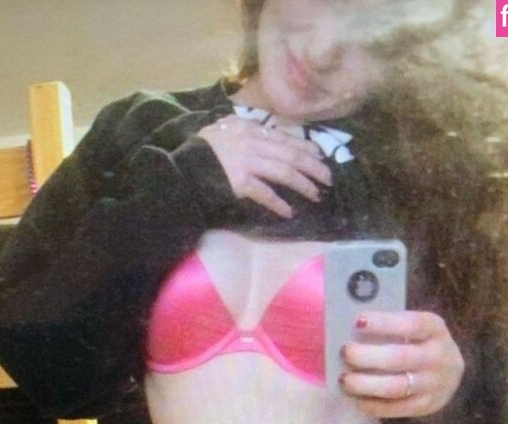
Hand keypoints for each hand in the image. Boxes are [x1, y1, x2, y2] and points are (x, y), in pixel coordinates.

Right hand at [196, 116, 331, 218]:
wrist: (179, 170)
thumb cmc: (199, 153)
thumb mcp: (222, 131)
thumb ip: (243, 130)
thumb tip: (264, 135)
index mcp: (247, 128)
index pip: (283, 137)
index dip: (305, 146)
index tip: (319, 155)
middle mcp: (250, 142)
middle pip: (290, 153)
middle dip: (312, 166)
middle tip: (328, 179)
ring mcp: (245, 161)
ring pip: (283, 171)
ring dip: (303, 184)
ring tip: (315, 194)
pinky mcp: (239, 182)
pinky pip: (264, 193)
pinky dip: (278, 203)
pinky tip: (289, 212)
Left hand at [339, 311, 464, 418]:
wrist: (449, 373)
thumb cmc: (419, 344)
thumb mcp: (414, 329)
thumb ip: (389, 327)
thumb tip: (351, 328)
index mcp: (435, 329)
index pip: (412, 324)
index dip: (384, 323)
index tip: (358, 322)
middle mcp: (439, 356)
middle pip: (400, 358)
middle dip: (367, 356)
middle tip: (345, 353)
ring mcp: (434, 384)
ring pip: (396, 387)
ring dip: (365, 384)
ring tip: (344, 380)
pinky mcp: (426, 405)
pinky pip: (397, 408)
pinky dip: (374, 405)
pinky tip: (357, 399)